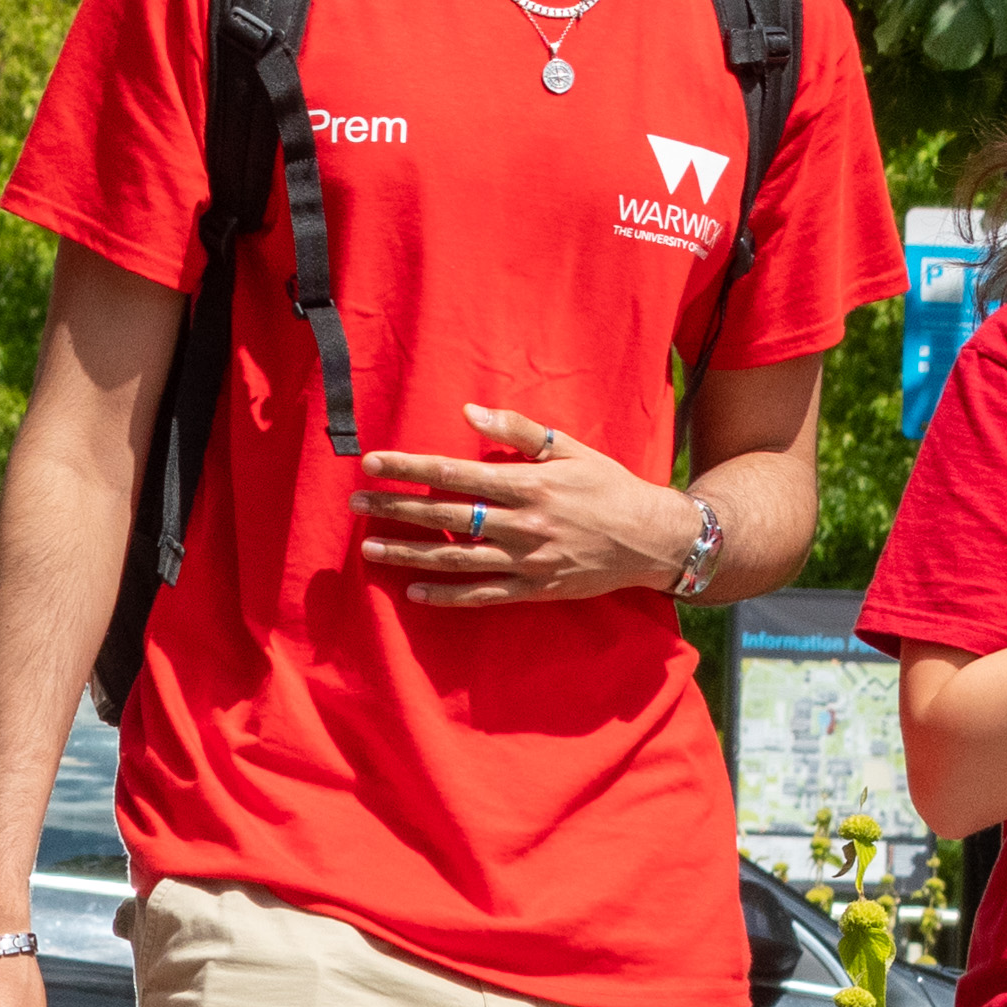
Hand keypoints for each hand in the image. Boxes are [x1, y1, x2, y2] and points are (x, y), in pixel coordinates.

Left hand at [352, 404, 692, 606]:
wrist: (651, 538)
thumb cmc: (608, 486)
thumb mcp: (571, 448)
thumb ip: (519, 431)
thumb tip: (470, 411)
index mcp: (529, 483)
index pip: (455, 473)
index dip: (410, 468)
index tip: (374, 462)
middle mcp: (524, 523)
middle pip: (446, 516)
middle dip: (396, 508)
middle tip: (355, 503)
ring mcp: (528, 560)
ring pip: (456, 558)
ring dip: (410, 553)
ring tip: (371, 547)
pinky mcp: (535, 589)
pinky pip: (483, 595)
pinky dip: (447, 596)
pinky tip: (414, 592)